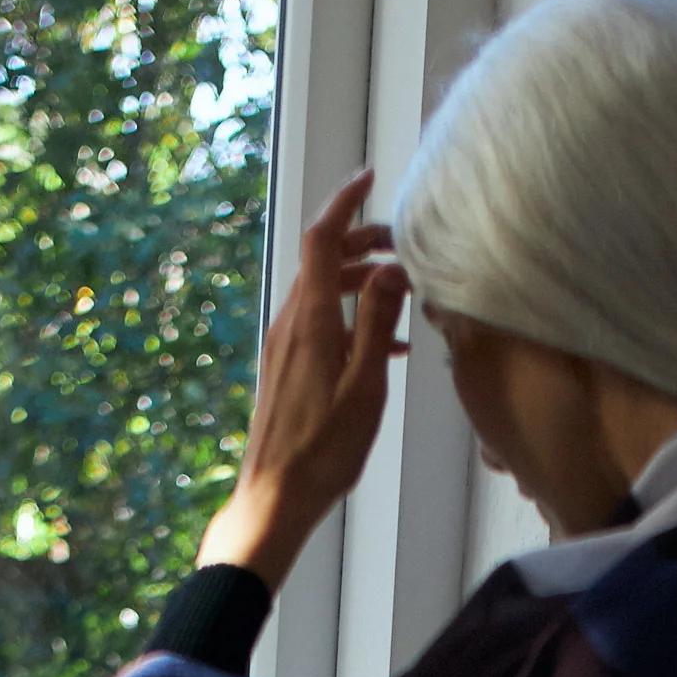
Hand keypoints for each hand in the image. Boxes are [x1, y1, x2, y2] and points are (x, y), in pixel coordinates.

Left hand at [197, 172, 405, 591]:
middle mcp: (291, 322)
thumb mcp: (366, 384)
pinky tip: (383, 345)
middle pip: (323, 260)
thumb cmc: (324, 448)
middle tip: (402, 245)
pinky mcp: (285, 369)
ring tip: (401, 293)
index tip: (370, 179)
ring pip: (322, 292)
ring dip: (359, 281)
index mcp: (312, 319)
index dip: (345, 202)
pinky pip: (319, 324)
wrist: (275, 497)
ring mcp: (284, 346)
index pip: (323, 238)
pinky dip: (350, 316)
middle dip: (361, 241)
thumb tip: (390, 268)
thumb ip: (378, 322)